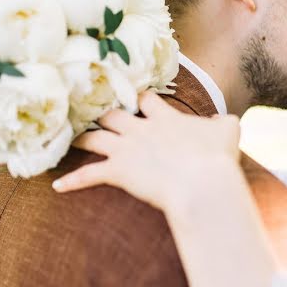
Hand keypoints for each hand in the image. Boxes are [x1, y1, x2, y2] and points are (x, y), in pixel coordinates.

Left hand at [52, 91, 242, 214]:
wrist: (202, 183)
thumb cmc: (217, 158)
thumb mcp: (229, 131)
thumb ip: (223, 121)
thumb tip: (221, 119)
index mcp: (165, 117)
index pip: (146, 99)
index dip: (140, 99)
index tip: (135, 100)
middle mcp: (141, 128)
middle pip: (113, 113)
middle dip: (103, 112)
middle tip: (91, 112)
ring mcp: (126, 149)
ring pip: (95, 138)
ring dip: (81, 138)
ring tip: (69, 139)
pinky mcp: (117, 171)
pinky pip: (88, 175)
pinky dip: (72, 181)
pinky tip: (57, 186)